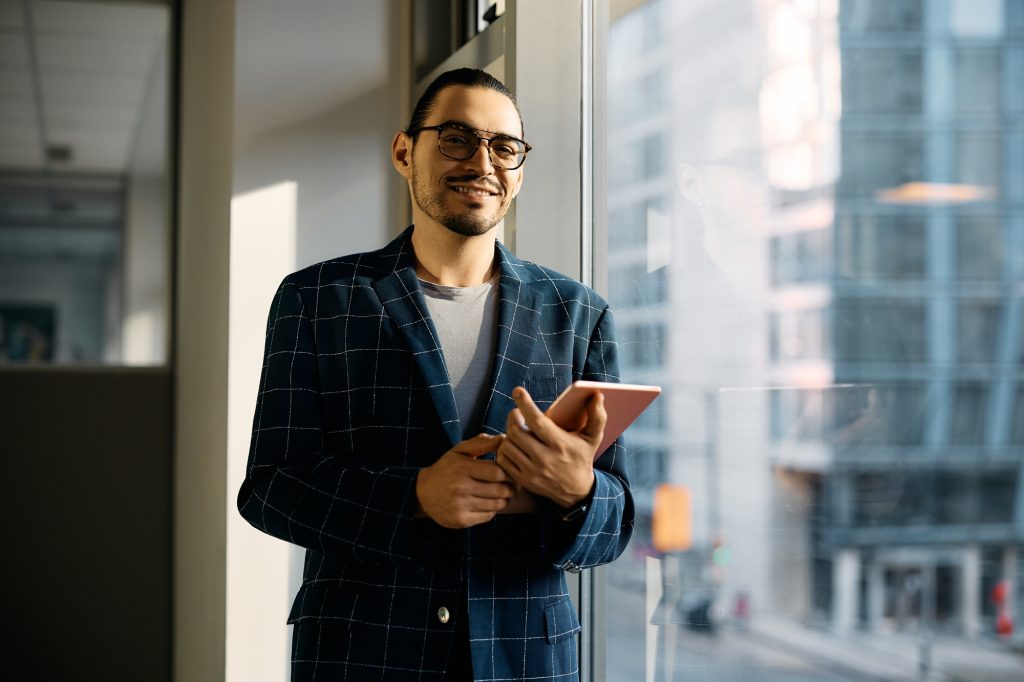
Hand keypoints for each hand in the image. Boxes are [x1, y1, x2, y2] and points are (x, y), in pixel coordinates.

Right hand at [415, 433, 515, 527]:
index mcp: (462, 468)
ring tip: (502, 494)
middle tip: (513, 485)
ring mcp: (460, 506)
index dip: (508, 473)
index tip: (510, 472)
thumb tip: (503, 438)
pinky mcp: (461, 520)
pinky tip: (489, 503)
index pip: (497, 472)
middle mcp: (460, 488)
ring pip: (496, 505)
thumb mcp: (459, 451)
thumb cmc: (446, 469)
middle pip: (500, 490)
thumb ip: (481, 443)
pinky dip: (493, 510)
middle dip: (511, 487)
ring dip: (504, 499)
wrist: (422, 492)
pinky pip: (488, 516)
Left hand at [496, 387, 604, 508]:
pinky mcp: (523, 480)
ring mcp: (532, 471)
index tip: (518, 391)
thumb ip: (597, 416)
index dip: (525, 404)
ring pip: (507, 444)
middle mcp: (544, 459)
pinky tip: (512, 444)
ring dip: (508, 432)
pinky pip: (503, 459)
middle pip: (516, 431)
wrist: (576, 491)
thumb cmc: (582, 457)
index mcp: (560, 444)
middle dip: (513, 417)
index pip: (537, 421)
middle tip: (517, 413)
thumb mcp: (593, 438)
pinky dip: (504, 448)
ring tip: (516, 428)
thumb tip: (597, 395)